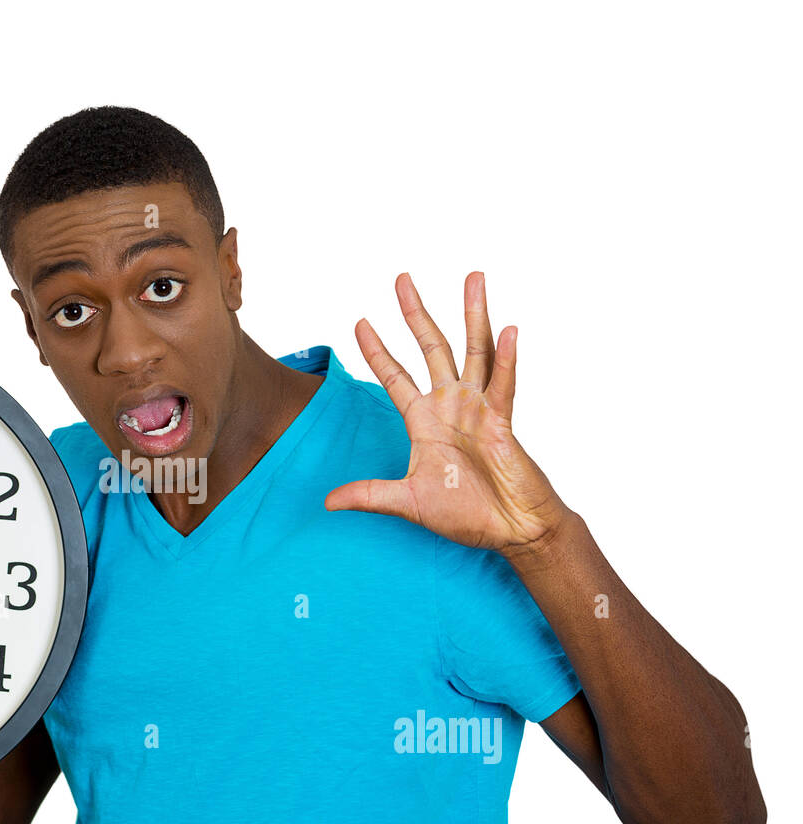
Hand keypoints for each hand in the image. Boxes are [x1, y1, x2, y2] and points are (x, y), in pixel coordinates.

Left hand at [325, 272, 570, 554]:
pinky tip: (507, 331)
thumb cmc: (466, 515)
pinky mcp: (504, 422)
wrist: (511, 531)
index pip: (395, 377)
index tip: (360, 322)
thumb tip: (326, 502)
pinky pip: (504, 386)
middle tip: (402, 278)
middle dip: (415, 314)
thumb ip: (368, 495)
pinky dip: (506, 359)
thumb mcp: (407, 503)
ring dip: (473, 314)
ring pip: (474, 351)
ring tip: (473, 277)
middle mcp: (451, 406)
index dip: (377, 351)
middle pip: (431, 348)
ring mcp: (480, 409)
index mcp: (425, 421)